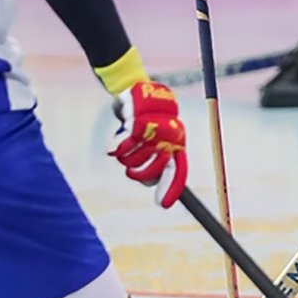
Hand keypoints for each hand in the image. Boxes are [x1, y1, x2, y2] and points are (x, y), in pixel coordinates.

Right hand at [110, 81, 188, 207]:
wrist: (137, 92)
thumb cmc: (144, 121)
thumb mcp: (147, 143)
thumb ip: (147, 161)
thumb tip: (146, 182)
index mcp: (177, 145)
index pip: (179, 171)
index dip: (171, 189)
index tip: (162, 205)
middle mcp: (170, 139)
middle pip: (157, 171)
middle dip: (142, 175)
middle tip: (131, 172)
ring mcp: (156, 132)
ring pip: (139, 161)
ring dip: (127, 160)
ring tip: (125, 150)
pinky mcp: (140, 125)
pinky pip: (127, 148)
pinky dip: (120, 149)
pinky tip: (119, 143)